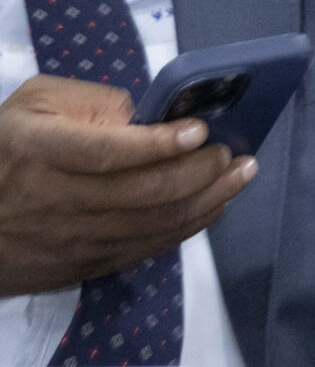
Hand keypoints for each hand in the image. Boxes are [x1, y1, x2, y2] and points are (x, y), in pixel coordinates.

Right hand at [0, 76, 250, 295]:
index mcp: (39, 152)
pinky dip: (189, 225)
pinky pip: (149, 247)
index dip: (158, 143)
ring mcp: (73, 239)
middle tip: (232, 152)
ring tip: (240, 173)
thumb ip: (88, 101)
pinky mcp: (86, 264)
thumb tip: (145, 116)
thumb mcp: (32, 105)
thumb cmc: (5, 152)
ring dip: (209, 199)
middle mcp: (57, 200)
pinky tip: (214, 204)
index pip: (108, 153)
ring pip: (156, 224)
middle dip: (201, 172)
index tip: (199, 130)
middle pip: (145, 193)